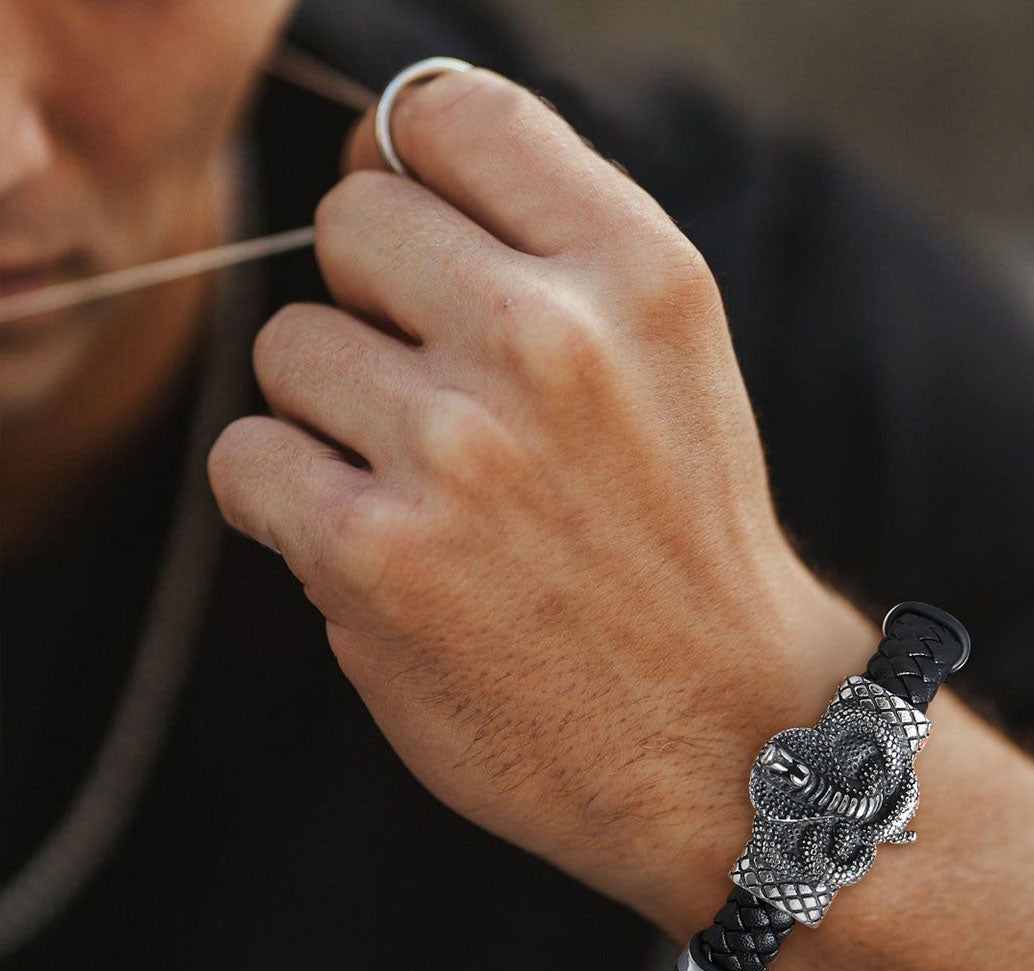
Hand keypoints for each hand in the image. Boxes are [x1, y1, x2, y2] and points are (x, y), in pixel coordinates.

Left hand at [207, 66, 872, 929]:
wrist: (724, 732)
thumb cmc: (681, 546)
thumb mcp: (669, 362)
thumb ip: (543, 249)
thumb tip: (377, 167)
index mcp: (637, 272)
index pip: (453, 116)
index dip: (405, 163)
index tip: (409, 242)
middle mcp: (549, 339)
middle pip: (352, 223)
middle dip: (371, 305)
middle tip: (433, 401)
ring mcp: (458, 447)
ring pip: (288, 347)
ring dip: (332, 416)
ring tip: (421, 495)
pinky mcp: (376, 555)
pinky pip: (250, 461)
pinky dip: (284, 503)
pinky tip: (367, 550)